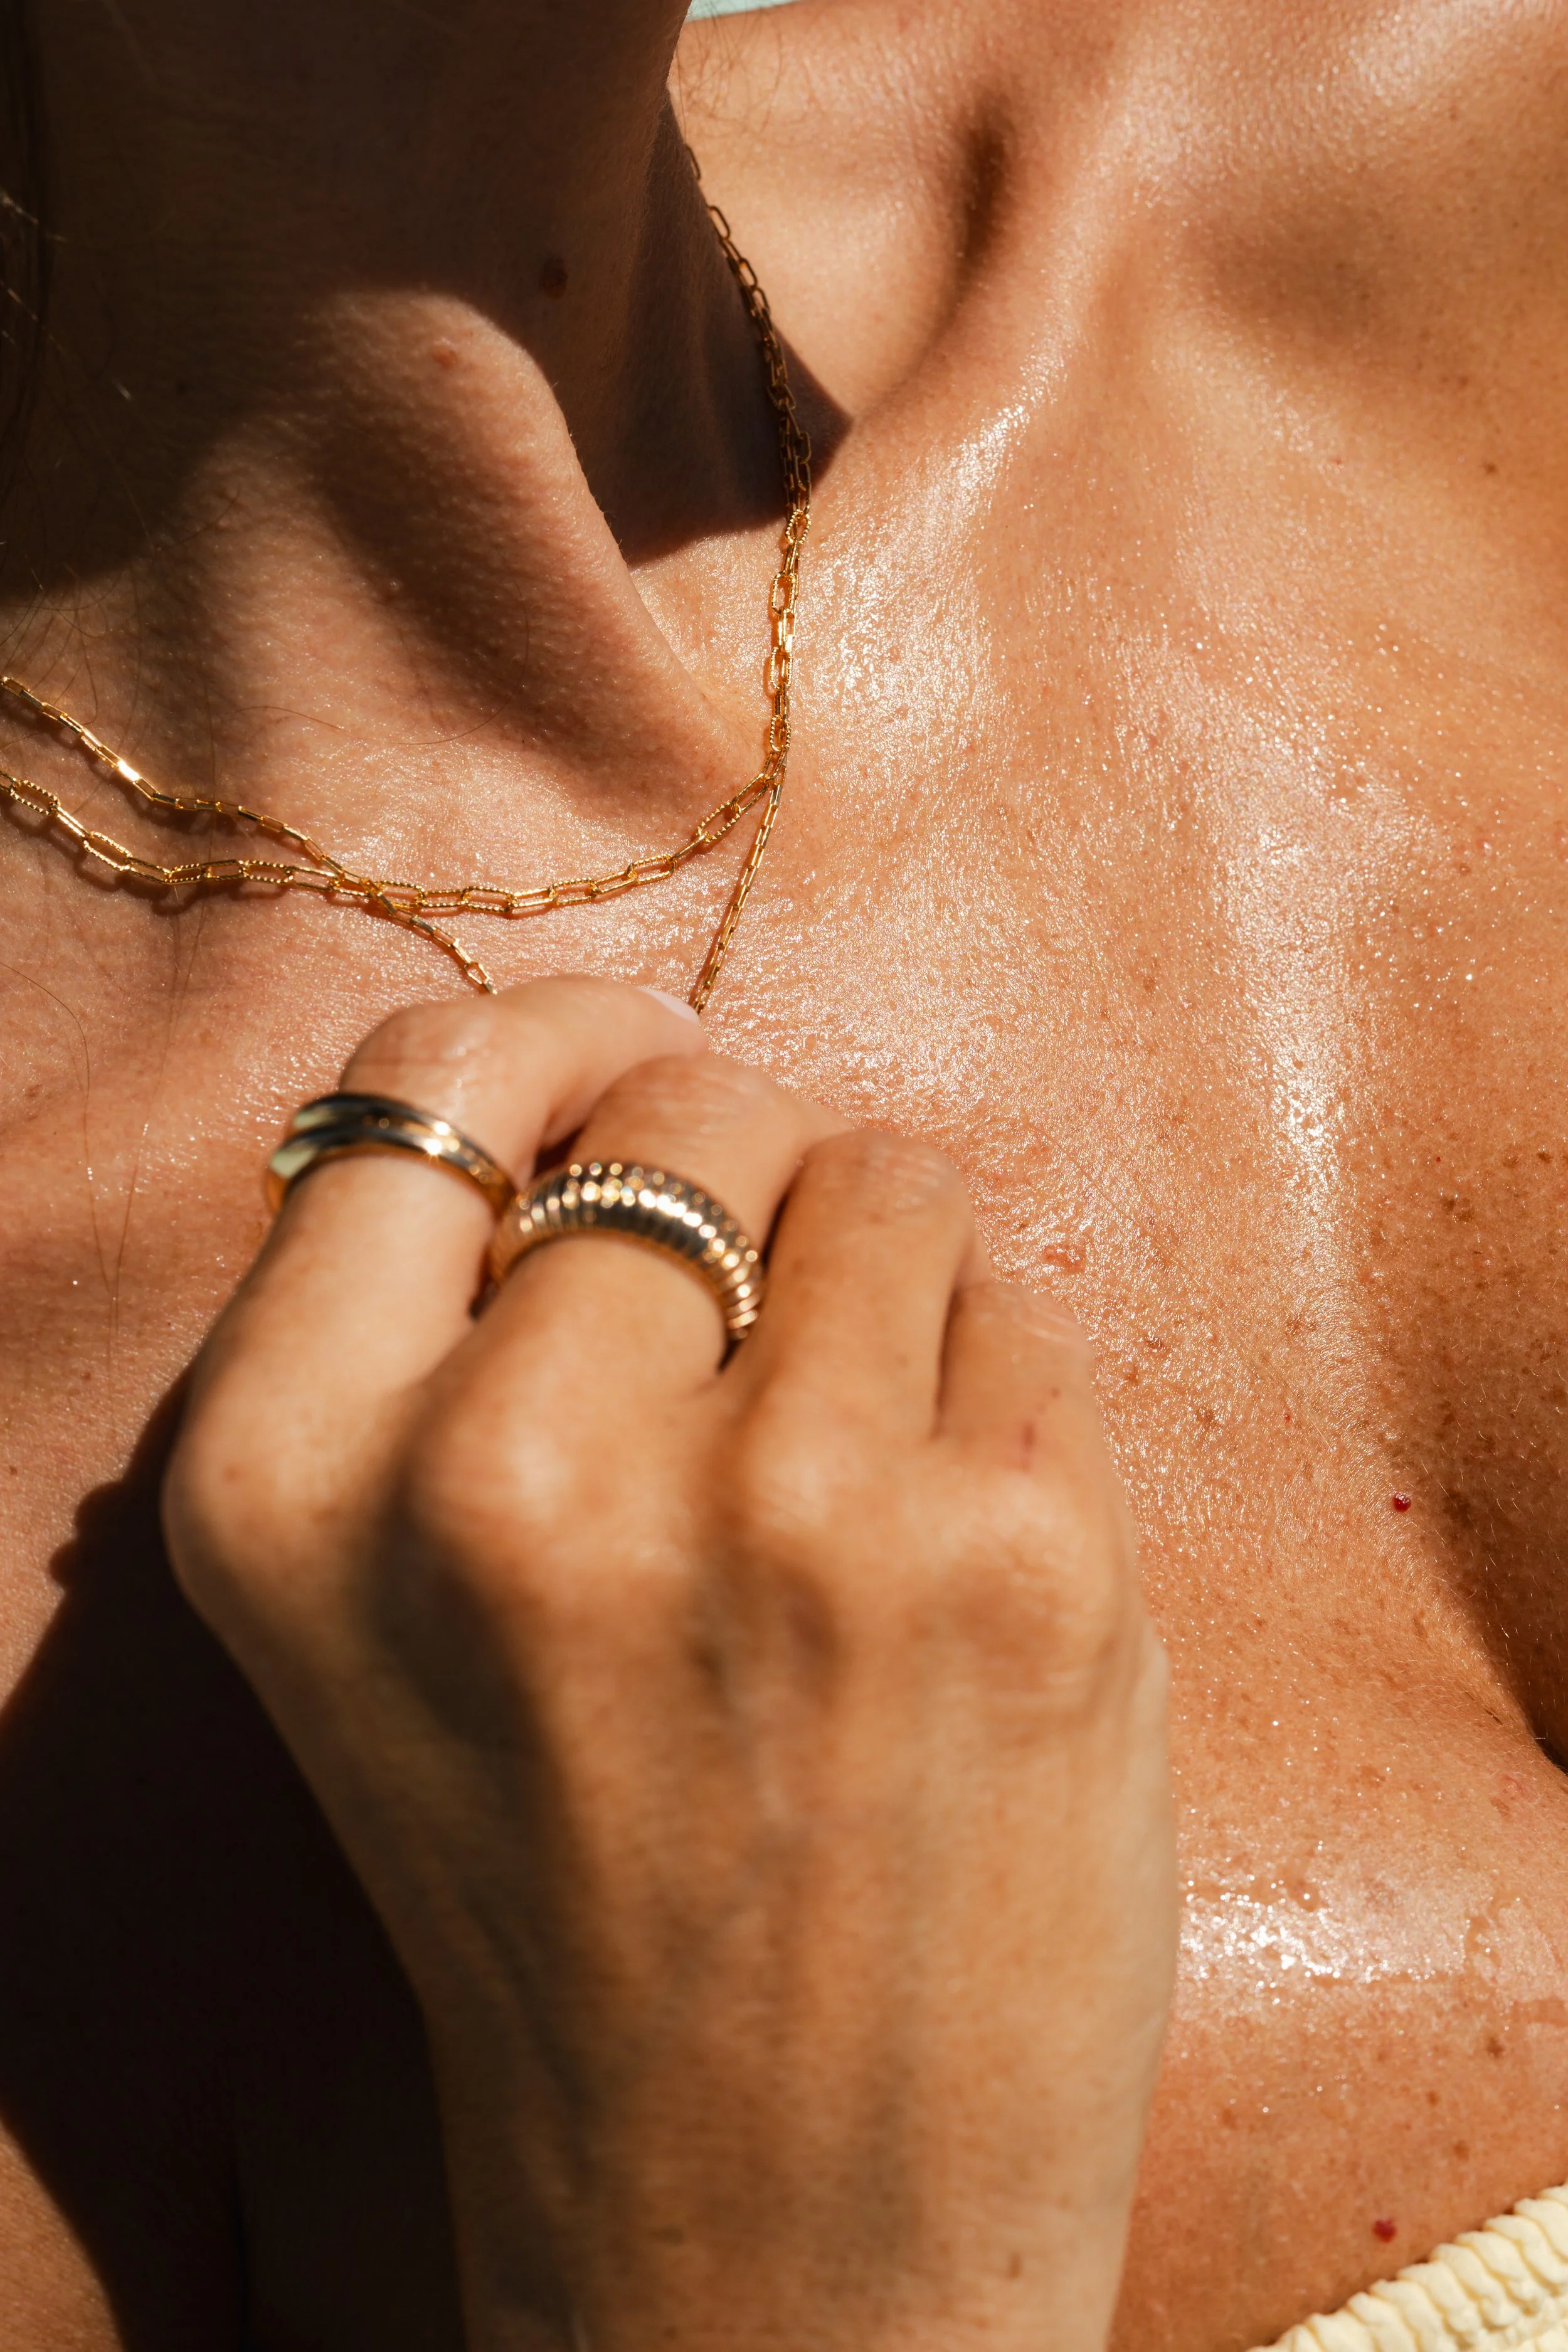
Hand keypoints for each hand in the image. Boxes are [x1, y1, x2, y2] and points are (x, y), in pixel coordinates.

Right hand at [164, 975, 1174, 2351]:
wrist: (766, 2231)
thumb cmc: (575, 1897)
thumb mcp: (375, 1623)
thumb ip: (432, 1346)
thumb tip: (600, 1080)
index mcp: (295, 1484)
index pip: (413, 1087)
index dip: (537, 1048)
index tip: (611, 1088)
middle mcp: (511, 1474)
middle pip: (687, 1103)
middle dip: (742, 1182)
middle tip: (755, 1354)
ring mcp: (786, 1510)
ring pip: (884, 1175)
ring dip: (885, 1282)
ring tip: (854, 1474)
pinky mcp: (1015, 1558)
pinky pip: (1026, 1312)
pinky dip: (1001, 1399)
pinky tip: (954, 1570)